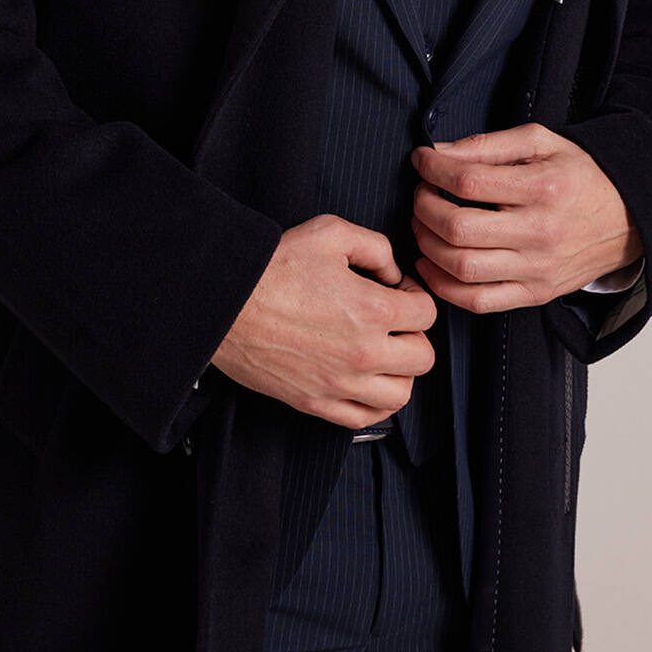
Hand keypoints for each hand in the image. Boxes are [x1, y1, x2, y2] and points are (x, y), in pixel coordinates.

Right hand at [210, 214, 437, 428]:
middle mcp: (363, 354)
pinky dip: (376, 402)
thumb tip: (393, 273)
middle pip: (423, 356)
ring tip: (383, 351)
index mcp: (372, 310)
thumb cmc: (273, 267)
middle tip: (393, 319)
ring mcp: (340, 384)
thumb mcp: (330, 233)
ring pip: (402, 394)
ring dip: (400, 371)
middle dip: (414, 333)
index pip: (427, 312)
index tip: (397, 290)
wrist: (224, 303)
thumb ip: (376, 247)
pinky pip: (367, 418)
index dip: (416, 295)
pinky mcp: (316, 403)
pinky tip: (366, 380)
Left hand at [410, 123, 642, 313]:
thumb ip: (489, 144)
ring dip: (427, 244)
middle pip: (458, 228)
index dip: (433, 169)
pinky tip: (431, 264)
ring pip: (462, 268)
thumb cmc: (581, 176)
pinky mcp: (535, 294)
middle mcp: (540, 233)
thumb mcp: (542, 142)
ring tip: (423, 223)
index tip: (422, 159)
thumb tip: (441, 152)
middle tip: (421, 192)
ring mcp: (537, 269)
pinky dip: (443, 286)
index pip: (468, 181)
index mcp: (542, 189)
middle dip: (424, 207)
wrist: (627, 219)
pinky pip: (478, 302)